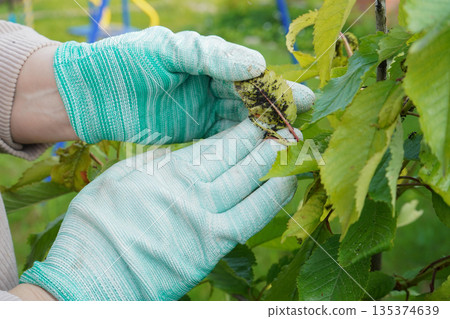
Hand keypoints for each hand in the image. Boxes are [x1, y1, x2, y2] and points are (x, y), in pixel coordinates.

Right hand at [20, 119, 297, 299]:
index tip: (255, 119)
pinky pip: (250, 219)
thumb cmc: (97, 226)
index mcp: (170, 172)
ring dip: (271, 164)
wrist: (94, 276)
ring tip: (288, 149)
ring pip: (248, 185)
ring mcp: (207, 220)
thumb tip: (182, 153)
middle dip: (259, 141)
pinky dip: (270, 200)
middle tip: (279, 127)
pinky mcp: (212, 247)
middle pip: (236, 161)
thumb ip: (156, 162)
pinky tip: (284, 185)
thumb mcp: (119, 178)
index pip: (216, 145)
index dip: (239, 131)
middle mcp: (194, 193)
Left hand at [54, 26, 313, 143]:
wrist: (90, 95)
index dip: (273, 86)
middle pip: (251, 98)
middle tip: (304, 122)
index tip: (299, 98)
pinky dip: (243, 144)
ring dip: (264, 130)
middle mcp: (211, 82)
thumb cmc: (124, 62)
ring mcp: (203, 108)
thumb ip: (210, 56)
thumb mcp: (167, 51)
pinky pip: (224, 138)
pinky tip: (260, 152)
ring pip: (242, 119)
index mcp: (208, 57)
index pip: (248, 72)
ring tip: (288, 141)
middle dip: (277, 110)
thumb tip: (256, 64)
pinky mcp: (194, 131)